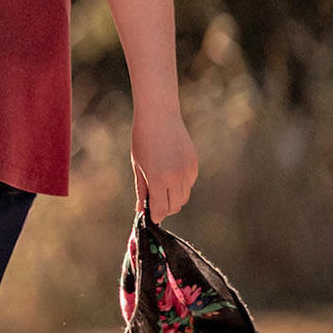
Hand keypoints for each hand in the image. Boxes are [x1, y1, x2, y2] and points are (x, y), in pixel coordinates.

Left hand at [131, 107, 196, 222]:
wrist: (159, 116)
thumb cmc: (142, 139)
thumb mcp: (137, 166)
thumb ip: (142, 190)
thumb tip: (141, 210)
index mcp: (159, 179)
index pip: (161, 209)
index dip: (155, 216)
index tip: (151, 217)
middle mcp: (176, 177)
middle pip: (174, 206)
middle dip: (164, 208)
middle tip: (154, 202)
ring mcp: (187, 171)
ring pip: (183, 196)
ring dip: (173, 197)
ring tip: (161, 185)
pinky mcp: (194, 164)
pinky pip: (189, 183)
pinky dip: (181, 185)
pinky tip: (171, 172)